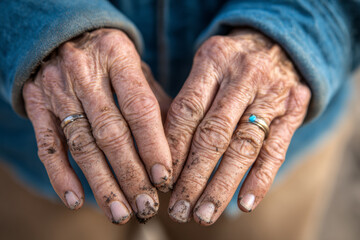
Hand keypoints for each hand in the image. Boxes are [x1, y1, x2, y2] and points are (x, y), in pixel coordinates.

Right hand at [23, 29, 171, 223]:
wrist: (66, 36)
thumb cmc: (112, 60)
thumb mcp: (138, 70)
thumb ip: (158, 104)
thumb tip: (177, 149)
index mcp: (118, 58)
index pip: (139, 107)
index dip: (152, 145)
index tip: (164, 178)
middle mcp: (85, 74)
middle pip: (110, 132)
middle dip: (129, 174)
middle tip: (146, 206)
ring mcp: (57, 90)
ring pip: (81, 144)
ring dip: (101, 183)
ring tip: (119, 213)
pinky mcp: (37, 106)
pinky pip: (47, 145)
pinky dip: (61, 176)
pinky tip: (76, 201)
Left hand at [166, 29, 310, 224]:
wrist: (278, 42)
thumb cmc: (230, 61)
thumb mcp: (206, 64)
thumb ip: (188, 99)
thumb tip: (162, 152)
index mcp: (213, 61)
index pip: (187, 111)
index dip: (173, 148)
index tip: (160, 180)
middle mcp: (242, 77)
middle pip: (213, 134)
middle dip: (193, 176)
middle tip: (178, 209)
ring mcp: (270, 95)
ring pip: (243, 147)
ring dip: (222, 185)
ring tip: (204, 213)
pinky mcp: (292, 112)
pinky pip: (276, 150)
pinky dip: (260, 180)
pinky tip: (244, 205)